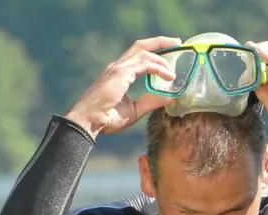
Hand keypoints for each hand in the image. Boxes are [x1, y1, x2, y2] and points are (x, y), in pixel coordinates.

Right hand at [64, 36, 181, 137]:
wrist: (90, 121)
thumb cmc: (107, 118)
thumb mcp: (135, 110)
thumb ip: (151, 102)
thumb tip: (170, 98)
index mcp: (120, 73)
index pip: (139, 55)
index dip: (155, 51)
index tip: (171, 51)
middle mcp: (119, 67)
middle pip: (141, 46)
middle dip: (160, 41)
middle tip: (177, 42)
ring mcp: (118, 68)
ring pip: (144, 53)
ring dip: (162, 58)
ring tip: (174, 71)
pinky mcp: (120, 73)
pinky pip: (144, 65)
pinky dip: (158, 68)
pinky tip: (169, 77)